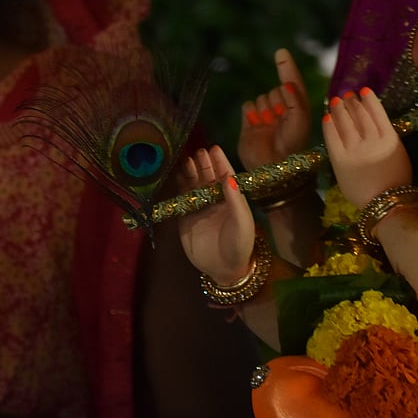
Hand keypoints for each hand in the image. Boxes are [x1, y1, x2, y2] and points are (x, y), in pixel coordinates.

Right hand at [177, 146, 255, 285]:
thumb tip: (228, 177)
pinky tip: (175, 176)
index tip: (214, 148)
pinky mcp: (185, 217)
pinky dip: (178, 186)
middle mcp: (215, 200)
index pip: (225, 174)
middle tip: (198, 152)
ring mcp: (199, 207)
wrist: (224, 270)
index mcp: (231, 198)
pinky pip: (180, 198)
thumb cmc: (239, 245)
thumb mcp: (242, 222)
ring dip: (190, 172)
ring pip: (193, 184)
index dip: (219, 161)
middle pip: (208, 176)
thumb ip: (235, 200)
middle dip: (203, 163)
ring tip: (187, 160)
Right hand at [237, 48, 310, 170]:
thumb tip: (287, 84)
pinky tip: (256, 125)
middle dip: (277, 101)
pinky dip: (251, 113)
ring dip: (264, 109)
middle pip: (275, 90)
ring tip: (269, 126)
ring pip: (261, 98)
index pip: (292, 82)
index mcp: (297, 108)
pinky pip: (248, 106)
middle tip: (280, 119)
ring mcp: (265, 116)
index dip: (287, 68)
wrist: (272, 166)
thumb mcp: (300, 119)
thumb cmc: (292, 143)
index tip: (281, 52)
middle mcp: (282, 110)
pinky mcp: (250, 122)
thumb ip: (295, 99)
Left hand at [321, 88, 411, 207]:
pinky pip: (332, 137)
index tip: (363, 90)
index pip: (377, 111)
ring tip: (336, 101)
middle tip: (347, 95)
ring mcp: (355, 150)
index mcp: (390, 138)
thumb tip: (375, 123)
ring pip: (345, 122)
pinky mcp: (340, 160)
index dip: (369, 99)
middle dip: (352, 101)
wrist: (384, 205)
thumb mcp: (399, 155)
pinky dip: (329, 125)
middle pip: (359, 114)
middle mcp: (372, 140)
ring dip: (339, 108)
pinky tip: (327, 117)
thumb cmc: (395, 182)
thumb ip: (388, 138)